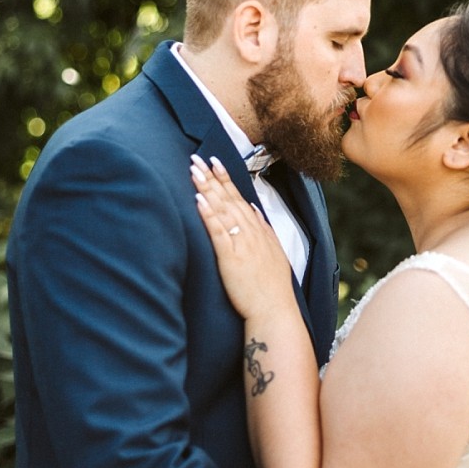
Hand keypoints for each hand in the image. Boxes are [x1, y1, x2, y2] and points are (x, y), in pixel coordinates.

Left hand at [191, 154, 296, 321]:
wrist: (274, 309)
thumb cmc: (272, 286)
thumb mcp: (274, 251)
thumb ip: (264, 229)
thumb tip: (255, 210)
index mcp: (259, 230)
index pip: (239, 198)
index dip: (225, 179)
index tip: (215, 162)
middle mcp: (250, 232)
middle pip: (228, 198)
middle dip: (212, 177)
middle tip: (197, 158)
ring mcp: (241, 243)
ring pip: (222, 209)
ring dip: (207, 188)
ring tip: (194, 171)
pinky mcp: (231, 257)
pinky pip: (218, 232)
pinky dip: (208, 214)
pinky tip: (199, 200)